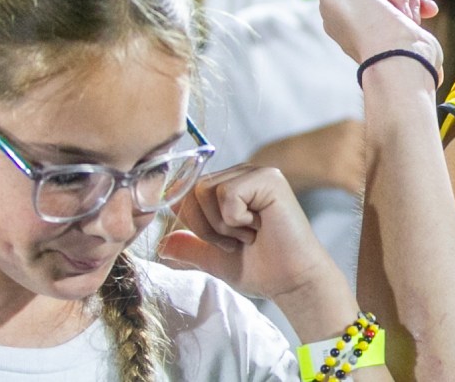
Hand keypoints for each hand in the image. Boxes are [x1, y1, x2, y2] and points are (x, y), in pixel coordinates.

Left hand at [157, 166, 345, 301]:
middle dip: (205, 227)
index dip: (192, 221)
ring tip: (247, 236)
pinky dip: (235, 220)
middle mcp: (241, 174)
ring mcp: (255, 173)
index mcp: (228, 187)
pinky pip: (227, 194)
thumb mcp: (214, 259)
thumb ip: (188, 247)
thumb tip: (161, 245)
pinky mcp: (268, 178)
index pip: (185, 192)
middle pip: (191, 190)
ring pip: (205, 191)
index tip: (222, 243)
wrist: (293, 282)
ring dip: (220, 225)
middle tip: (235, 243)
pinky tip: (258, 228)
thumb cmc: (262, 269)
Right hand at [315, 0, 442, 69]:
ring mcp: (330, 3)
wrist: (401, 58)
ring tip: (399, 11)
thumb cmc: (412, 55)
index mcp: (355, 29)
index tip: (430, 10)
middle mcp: (338, 17)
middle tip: (412, 13)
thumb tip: (429, 8)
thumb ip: (408, 14)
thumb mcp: (412, 29)